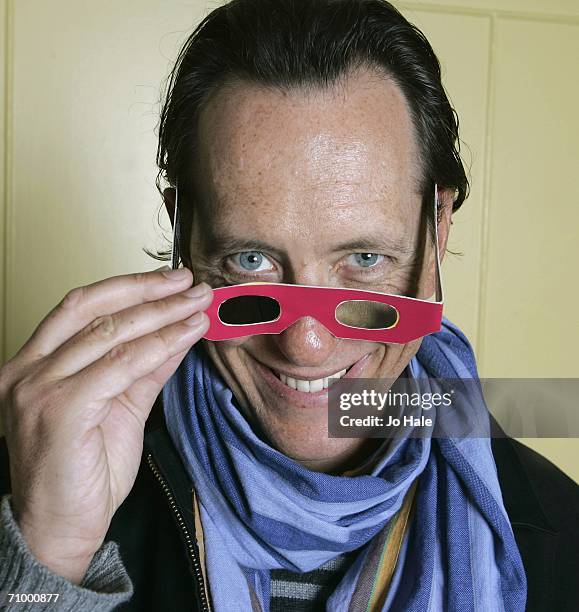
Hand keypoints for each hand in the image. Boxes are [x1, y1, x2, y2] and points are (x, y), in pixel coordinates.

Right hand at [0, 267, 211, 583]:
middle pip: (94, 309)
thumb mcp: (121, 405)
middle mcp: (28, 370)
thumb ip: (146, 365)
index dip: (129, 285)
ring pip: (110, 333)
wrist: (61, 529)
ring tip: (197, 304)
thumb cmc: (85, 470)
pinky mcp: (59, 410)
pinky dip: (160, 345)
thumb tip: (178, 329)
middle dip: (149, 291)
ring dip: (162, 314)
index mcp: (34, 363)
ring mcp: (38, 389)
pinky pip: (120, 366)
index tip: (170, 279)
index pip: (82, 305)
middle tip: (190, 283)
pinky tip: (187, 334)